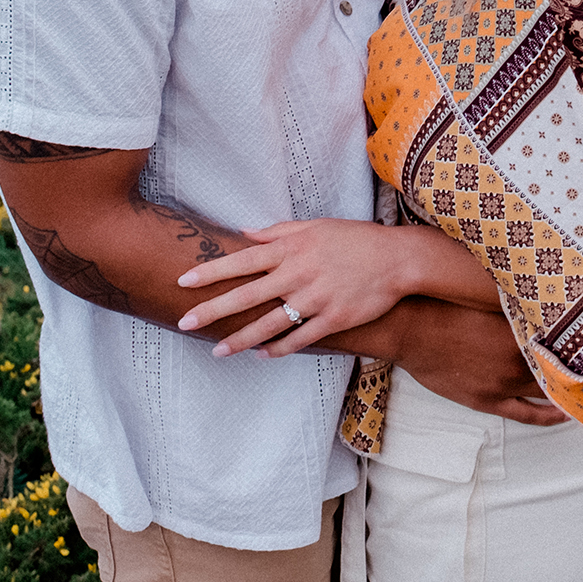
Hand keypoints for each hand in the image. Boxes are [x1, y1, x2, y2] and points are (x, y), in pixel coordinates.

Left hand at [176, 218, 421, 358]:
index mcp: (291, 249)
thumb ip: (278, 231)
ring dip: (240, 339)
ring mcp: (315, 300)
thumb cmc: (355, 239)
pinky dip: (278, 349)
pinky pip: (300, 339)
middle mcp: (298, 274)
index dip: (211, 272)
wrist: (398, 259)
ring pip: (269, 324)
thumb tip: (245, 233)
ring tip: (218, 350)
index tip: (184, 281)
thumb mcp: (316, 226)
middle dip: (212, 310)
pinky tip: (262, 355)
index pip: (242, 261)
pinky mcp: (333, 320)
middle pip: (247, 295)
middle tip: (184, 322)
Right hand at [388, 298, 568, 427]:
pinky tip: (566, 413)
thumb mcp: (487, 293)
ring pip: (549, 390)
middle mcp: (518, 357)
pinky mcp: (489, 400)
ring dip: (570, 390)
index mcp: (520, 328)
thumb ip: (519, 297)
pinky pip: (529, 414)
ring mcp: (504, 382)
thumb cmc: (445, 303)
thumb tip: (544, 288)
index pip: (567, 336)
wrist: (411, 328)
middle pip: (562, 366)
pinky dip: (550, 415)